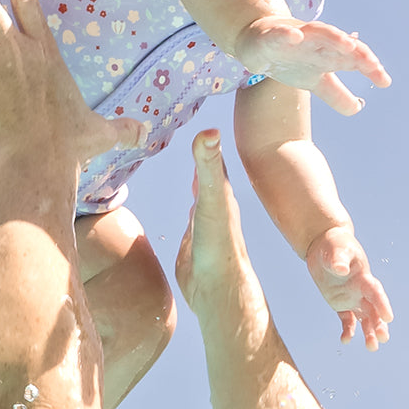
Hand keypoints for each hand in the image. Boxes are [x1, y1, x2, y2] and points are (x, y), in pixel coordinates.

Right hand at [174, 129, 251, 316]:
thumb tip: (209, 130)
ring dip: (196, 181)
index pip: (213, 157)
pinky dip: (188, 207)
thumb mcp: (211, 199)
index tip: (204, 119)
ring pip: (201, 195)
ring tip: (193, 166)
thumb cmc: (219, 243)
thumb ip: (208, 166)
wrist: (217, 289)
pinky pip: (190, 220)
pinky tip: (188, 208)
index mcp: (221, 192)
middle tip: (197, 132)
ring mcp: (205, 224)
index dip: (207, 138)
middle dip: (203, 155)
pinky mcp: (194, 244)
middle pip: (208, 174)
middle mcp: (215, 205)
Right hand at [234, 16, 390, 114]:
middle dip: (358, 53)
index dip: (369, 68)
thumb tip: (357, 109)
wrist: (258, 40)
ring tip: (348, 45)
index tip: (385, 82)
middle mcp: (317, 43)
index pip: (353, 60)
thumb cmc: (291, 59)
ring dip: (334, 38)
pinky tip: (296, 37)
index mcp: (328, 55)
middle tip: (372, 65)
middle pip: (342, 45)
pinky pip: (281, 34)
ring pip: (318, 34)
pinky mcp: (272, 36)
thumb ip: (336, 94)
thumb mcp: (315, 80)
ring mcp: (296, 38)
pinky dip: (288, 34)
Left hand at [304, 226, 392, 349]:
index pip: (375, 292)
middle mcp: (361, 290)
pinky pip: (347, 320)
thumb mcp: (337, 249)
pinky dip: (348, 331)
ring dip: (368, 332)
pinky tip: (345, 341)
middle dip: (379, 324)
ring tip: (371, 347)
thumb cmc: (335, 244)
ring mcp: (352, 298)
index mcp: (364, 277)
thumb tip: (341, 270)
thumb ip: (339, 260)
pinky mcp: (341, 304)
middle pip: (373, 310)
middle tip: (383, 338)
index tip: (388, 318)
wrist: (324, 246)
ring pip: (365, 318)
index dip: (382, 304)